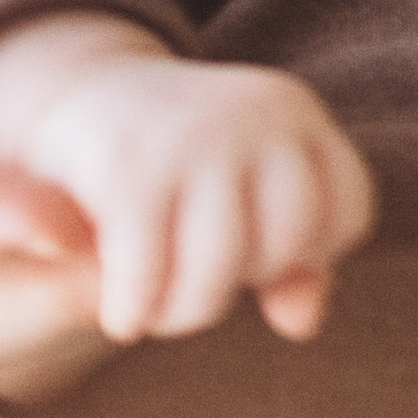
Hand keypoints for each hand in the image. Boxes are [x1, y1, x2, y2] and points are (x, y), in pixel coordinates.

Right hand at [0, 16, 377, 340]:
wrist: (69, 94)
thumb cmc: (173, 163)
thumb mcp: (244, 198)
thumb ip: (294, 261)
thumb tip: (301, 324)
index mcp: (295, 109)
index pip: (347, 213)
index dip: (304, 253)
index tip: (248, 250)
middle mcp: (255, 111)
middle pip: (287, 247)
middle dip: (238, 283)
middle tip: (189, 282)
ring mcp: (194, 134)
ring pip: (220, 274)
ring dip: (182, 311)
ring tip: (156, 304)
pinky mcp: (127, 167)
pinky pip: (150, 278)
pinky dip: (135, 310)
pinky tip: (119, 314)